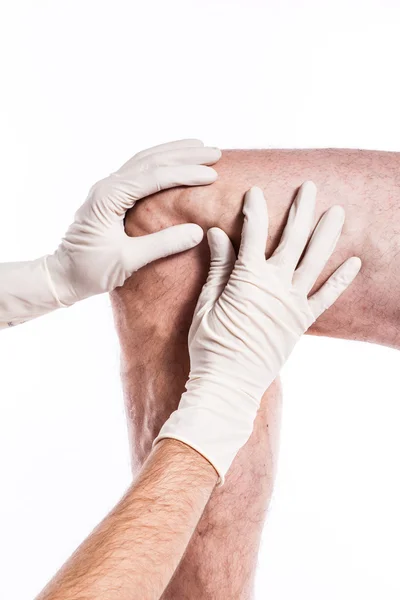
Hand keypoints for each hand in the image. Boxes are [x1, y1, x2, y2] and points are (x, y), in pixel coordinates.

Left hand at [47, 139, 220, 304]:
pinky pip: (139, 171)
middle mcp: (108, 186)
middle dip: (184, 155)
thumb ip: (162, 244)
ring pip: (145, 160)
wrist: (62, 276)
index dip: (186, 174)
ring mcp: (108, 189)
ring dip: (173, 153)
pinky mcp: (111, 196)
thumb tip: (198, 231)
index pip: (155, 177)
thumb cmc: (90, 271)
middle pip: (151, 160)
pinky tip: (175, 162)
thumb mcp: (127, 261)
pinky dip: (161, 163)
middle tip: (216, 152)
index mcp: (110, 197)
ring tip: (200, 147)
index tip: (213, 174)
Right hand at [155, 182, 361, 481]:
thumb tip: (216, 234)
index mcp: (248, 278)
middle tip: (309, 186)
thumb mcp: (207, 303)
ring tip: (336, 212)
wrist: (228, 383)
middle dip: (300, 210)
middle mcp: (275, 285)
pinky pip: (326, 296)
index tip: (254, 191)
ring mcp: (292, 303)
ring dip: (326, 234)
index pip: (253, 233)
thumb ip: (218, 266)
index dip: (254, 210)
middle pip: (292, 239)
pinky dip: (341, 279)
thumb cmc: (210, 345)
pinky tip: (354, 261)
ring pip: (315, 261)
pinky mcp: (301, 321)